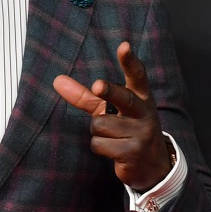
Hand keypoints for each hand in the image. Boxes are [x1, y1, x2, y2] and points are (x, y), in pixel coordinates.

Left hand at [52, 42, 172, 191]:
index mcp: (141, 97)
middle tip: (97, 86)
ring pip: (99, 125)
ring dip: (98, 132)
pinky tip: (113, 150)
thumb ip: (87, 96)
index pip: (137, 75)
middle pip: (123, 97)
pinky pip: (99, 144)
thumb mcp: (112, 110)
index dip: (130, 61)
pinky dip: (100, 147)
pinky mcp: (133, 153)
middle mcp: (144, 113)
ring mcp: (141, 133)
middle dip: (109, 92)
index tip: (124, 46)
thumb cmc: (128, 129)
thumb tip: (57, 80)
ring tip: (113, 137)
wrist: (153, 166)